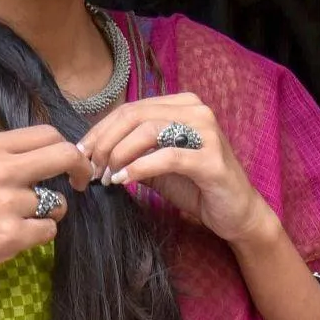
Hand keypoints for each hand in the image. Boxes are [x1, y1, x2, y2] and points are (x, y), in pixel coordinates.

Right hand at [0, 126, 92, 301]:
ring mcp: (8, 202)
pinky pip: (49, 231)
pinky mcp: (14, 234)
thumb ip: (8, 159)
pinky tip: (15, 237)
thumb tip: (50, 157)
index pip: (48, 134)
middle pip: (65, 155)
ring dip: (50, 213)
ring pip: (59, 203)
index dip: (68, 148)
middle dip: (80, 169)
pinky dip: (39, 236)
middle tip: (80, 184)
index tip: (69, 164)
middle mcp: (1, 169)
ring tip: (21, 221)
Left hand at [81, 91, 266, 248]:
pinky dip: (140, 167)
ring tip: (106, 176)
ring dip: (119, 154)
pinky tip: (124, 180)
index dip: (100, 130)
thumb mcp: (158, 166)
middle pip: (134, 115)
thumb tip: (94, 154)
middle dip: (105, 141)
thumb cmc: (197, 187)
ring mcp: (206, 132)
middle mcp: (195, 110)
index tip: (82, 154)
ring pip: (148, 130)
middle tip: (90, 167)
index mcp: (181, 105)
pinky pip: (167, 156)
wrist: (236, 214)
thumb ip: (133, 152)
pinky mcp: (211, 158)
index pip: (130, 109)